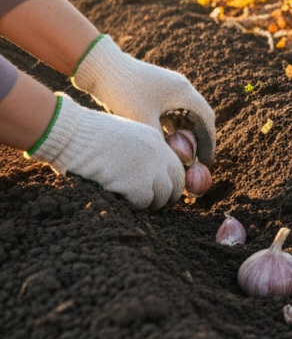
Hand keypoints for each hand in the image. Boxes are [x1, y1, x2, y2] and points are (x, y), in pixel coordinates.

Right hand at [29, 95, 185, 208]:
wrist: (69, 133)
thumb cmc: (85, 134)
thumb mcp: (121, 136)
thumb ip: (138, 150)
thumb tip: (143, 171)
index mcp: (154, 138)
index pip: (175, 166)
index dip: (170, 181)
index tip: (162, 192)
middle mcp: (157, 152)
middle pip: (175, 183)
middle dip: (167, 197)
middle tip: (155, 205)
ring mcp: (148, 168)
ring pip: (161, 195)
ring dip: (149, 203)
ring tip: (134, 203)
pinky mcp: (135, 183)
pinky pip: (143, 202)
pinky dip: (134, 205)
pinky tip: (121, 200)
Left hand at [72, 35, 215, 162]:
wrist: (99, 66)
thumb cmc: (122, 92)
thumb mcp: (143, 122)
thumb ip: (161, 144)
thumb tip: (174, 165)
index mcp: (184, 93)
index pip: (206, 120)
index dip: (209, 142)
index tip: (206, 162)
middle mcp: (181, 88)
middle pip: (198, 117)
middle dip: (198, 140)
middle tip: (195, 161)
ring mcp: (168, 87)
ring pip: (184, 115)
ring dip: (184, 133)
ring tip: (180, 154)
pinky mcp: (155, 89)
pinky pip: (171, 110)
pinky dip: (172, 126)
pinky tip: (164, 141)